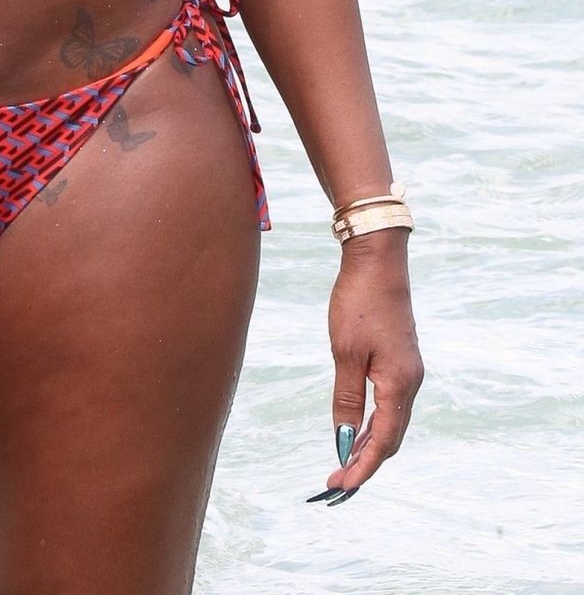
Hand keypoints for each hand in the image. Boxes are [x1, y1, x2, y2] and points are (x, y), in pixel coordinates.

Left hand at [308, 232, 424, 504]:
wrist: (378, 259)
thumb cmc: (359, 302)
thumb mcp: (345, 352)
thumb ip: (346, 397)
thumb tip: (343, 436)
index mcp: (399, 384)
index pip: (382, 442)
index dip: (362, 468)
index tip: (339, 486)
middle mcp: (411, 383)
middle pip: (391, 438)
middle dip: (365, 463)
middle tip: (336, 481)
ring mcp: (408, 370)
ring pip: (391, 422)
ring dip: (369, 444)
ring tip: (343, 461)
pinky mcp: (401, 359)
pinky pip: (390, 403)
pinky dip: (373, 422)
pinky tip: (355, 426)